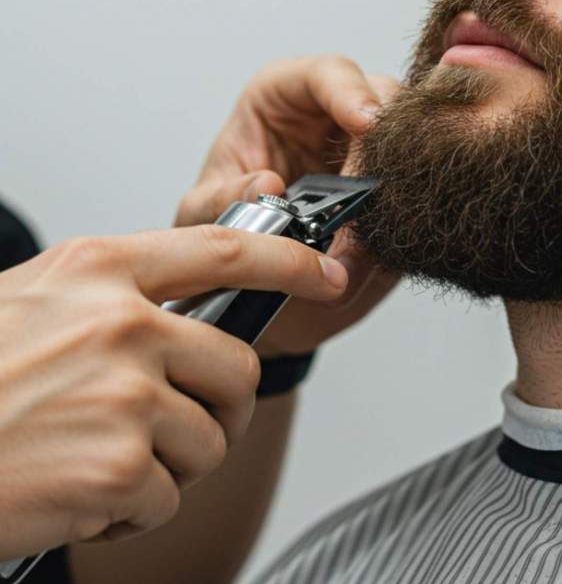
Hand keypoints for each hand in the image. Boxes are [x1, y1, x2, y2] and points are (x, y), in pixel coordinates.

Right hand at [0, 224, 346, 558]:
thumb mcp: (39, 299)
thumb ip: (118, 292)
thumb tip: (193, 304)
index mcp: (101, 269)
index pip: (224, 249)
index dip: (289, 258)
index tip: (325, 271)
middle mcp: (121, 321)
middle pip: (236, 367)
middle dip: (218, 407)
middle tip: (171, 424)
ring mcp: (122, 391)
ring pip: (209, 438)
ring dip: (167, 464)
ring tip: (101, 455)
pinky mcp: (116, 466)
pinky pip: (166, 496)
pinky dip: (130, 508)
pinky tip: (78, 490)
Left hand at [175, 56, 400, 356]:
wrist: (251, 265)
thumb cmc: (224, 216)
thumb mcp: (204, 209)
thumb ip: (222, 197)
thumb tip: (267, 185)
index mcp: (284, 95)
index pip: (327, 73)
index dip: (349, 92)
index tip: (364, 122)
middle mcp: (336, 112)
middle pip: (386, 104)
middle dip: (381, 153)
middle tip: (370, 200)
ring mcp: (372, 148)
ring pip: (412, 148)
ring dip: (395, 195)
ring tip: (364, 245)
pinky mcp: (395, 189)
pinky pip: (418, 197)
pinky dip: (402, 226)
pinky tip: (379, 255)